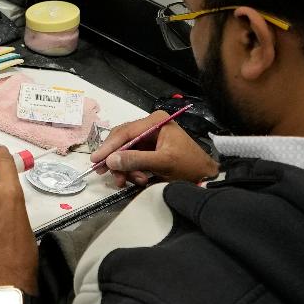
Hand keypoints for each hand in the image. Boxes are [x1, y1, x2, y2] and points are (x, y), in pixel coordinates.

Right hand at [102, 116, 216, 188]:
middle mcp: (150, 126)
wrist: (207, 176)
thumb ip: (136, 160)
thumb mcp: (162, 162)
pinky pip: (133, 158)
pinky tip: (138, 180)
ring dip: (125, 169)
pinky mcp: (150, 150)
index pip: (125, 132)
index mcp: (155, 122)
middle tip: (111, 176)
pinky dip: (132, 170)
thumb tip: (110, 160)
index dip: (109, 146)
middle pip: (123, 141)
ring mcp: (150, 138)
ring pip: (126, 152)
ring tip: (131, 182)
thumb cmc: (189, 165)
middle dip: (117, 160)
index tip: (96, 160)